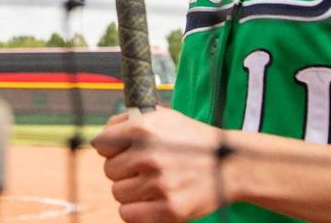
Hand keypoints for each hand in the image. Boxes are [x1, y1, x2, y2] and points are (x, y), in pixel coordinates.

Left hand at [91, 108, 234, 221]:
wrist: (231, 164)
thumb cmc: (191, 140)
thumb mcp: (162, 117)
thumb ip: (128, 121)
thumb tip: (100, 137)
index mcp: (143, 129)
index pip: (101, 144)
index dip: (110, 148)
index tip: (121, 152)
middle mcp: (148, 155)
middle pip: (109, 170)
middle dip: (123, 170)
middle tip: (142, 169)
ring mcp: (158, 184)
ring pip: (118, 193)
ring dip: (130, 191)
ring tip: (150, 184)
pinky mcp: (169, 209)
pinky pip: (128, 214)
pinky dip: (135, 210)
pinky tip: (149, 201)